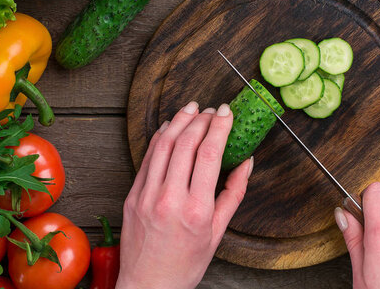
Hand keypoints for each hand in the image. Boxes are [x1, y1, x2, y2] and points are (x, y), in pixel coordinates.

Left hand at [117, 101, 252, 288]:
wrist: (148, 285)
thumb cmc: (185, 264)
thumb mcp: (218, 232)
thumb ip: (233, 194)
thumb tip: (246, 163)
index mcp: (195, 210)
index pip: (209, 154)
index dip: (219, 127)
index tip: (227, 113)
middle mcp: (169, 199)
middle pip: (186, 144)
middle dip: (201, 119)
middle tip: (212, 110)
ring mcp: (146, 196)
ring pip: (163, 145)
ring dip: (179, 121)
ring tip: (191, 109)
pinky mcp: (132, 195)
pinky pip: (147, 158)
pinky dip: (159, 138)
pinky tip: (170, 128)